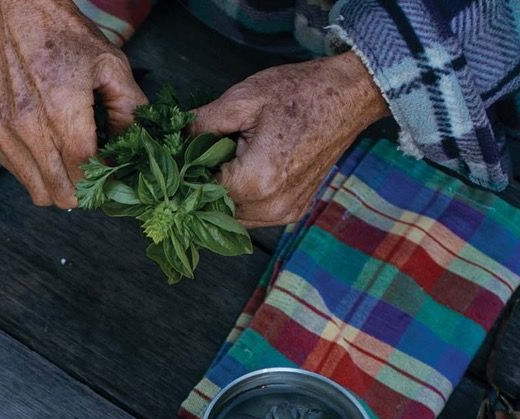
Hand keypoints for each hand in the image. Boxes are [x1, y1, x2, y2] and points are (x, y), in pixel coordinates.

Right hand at [0, 0, 146, 206]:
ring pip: (37, 191)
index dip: (102, 180)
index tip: (113, 176)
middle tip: (95, 176)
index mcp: (60, 109)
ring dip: (58, 184)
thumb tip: (135, 148)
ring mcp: (5, 134)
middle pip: (59, 193)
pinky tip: (48, 146)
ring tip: (71, 162)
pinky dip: (37, 170)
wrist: (16, 15)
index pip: (83, 171)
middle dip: (82, 192)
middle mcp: (27, 127)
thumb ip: (129, 109)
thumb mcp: (110, 65)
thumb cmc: (64, 36)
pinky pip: (19, 175)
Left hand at [191, 53, 387, 227]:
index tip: (181, 161)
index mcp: (255, 182)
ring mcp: (284, 214)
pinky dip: (242, 201)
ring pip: (233, 219)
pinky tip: (244, 174)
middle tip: (201, 160)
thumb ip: (202, 124)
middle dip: (204, 189)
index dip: (187, 178)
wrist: (351, 95)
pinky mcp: (292, 212)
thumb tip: (173, 138)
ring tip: (226, 164)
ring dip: (223, 198)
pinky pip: (253, 217)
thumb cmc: (300, 93)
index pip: (200, 195)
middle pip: (215, 211)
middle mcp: (270, 208)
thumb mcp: (243, 99)